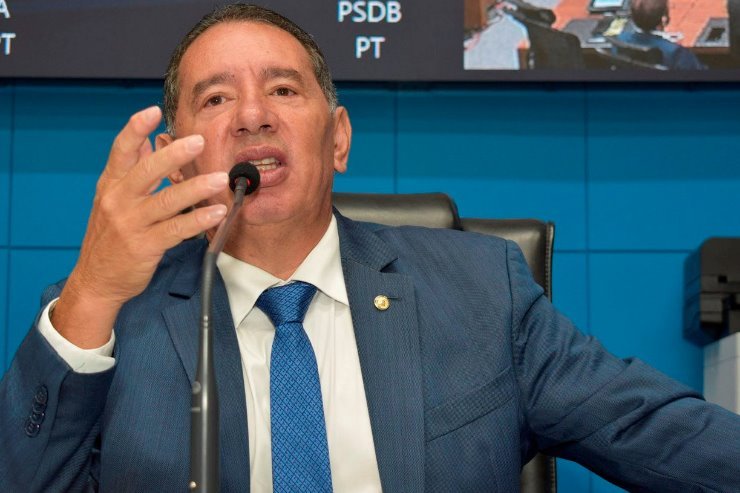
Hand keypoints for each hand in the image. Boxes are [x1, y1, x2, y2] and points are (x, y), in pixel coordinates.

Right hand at [52, 106, 228, 347]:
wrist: (97, 280)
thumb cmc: (110, 237)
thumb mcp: (112, 200)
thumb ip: (131, 171)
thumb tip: (148, 140)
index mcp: (111, 185)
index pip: (120, 151)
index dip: (135, 129)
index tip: (152, 111)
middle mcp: (118, 200)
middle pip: (146, 171)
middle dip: (173, 154)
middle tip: (198, 141)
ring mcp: (130, 224)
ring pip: (166, 200)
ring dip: (196, 188)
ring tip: (220, 178)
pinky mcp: (144, 246)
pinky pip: (176, 229)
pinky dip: (198, 219)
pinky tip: (217, 212)